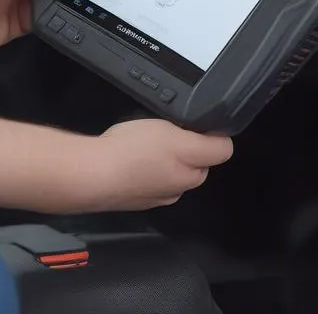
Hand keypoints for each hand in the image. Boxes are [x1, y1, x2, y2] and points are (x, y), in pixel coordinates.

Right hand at [57, 119, 233, 213]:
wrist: (92, 174)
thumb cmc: (136, 151)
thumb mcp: (179, 139)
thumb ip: (208, 144)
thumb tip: (225, 142)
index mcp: (191, 176)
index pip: (215, 152)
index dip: (205, 133)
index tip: (188, 121)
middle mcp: (176, 191)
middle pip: (189, 161)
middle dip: (180, 144)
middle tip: (161, 126)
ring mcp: (151, 195)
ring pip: (164, 167)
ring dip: (157, 154)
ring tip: (138, 139)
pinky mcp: (129, 194)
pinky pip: (141, 173)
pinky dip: (137, 163)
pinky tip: (124, 153)